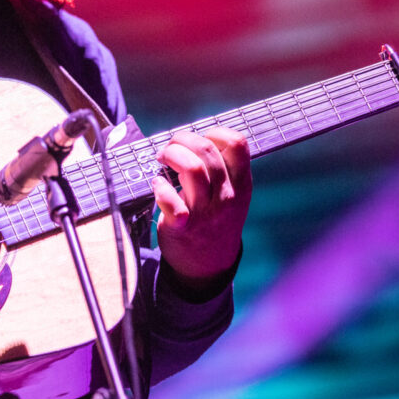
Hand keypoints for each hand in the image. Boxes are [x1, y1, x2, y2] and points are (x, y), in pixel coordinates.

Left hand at [152, 128, 251, 294]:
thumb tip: (195, 138)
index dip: (215, 132)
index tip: (199, 138)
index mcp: (241, 184)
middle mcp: (226, 196)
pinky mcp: (182, 226)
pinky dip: (159, 187)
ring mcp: (205, 212)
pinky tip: (157, 185)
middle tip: (171, 147)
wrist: (209, 265)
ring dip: (171, 155)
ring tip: (162, 159)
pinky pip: (170, 200)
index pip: (237, 143)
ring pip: (190, 168)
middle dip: (182, 139)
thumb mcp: (232, 195)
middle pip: (207, 149)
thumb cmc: (216, 219)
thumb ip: (223, 169)